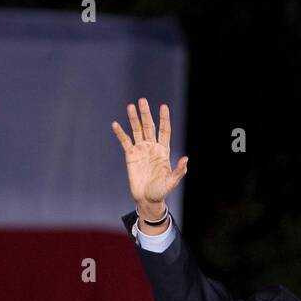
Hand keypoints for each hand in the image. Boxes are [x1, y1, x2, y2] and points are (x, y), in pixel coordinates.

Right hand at [111, 98, 187, 214]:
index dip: (164, 119)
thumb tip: (186, 159)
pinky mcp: (130, 156)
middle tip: (142, 100)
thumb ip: (179, 171)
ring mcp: (140, 150)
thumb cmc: (161, 191)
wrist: (147, 199)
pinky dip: (120, 133)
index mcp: (163, 150)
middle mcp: (152, 147)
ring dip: (133, 119)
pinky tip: (115, 124)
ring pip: (136, 130)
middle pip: (149, 126)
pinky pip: (125, 141)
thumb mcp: (172, 182)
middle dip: (146, 114)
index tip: (163, 107)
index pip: (164, 130)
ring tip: (130, 106)